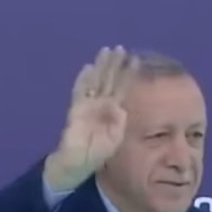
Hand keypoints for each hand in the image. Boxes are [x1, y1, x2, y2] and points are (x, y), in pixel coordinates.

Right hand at [43, 46, 139, 191]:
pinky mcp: (76, 109)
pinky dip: (83, 81)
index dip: (128, 74)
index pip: (121, 88)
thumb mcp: (114, 139)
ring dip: (100, 67)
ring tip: (105, 51)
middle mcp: (101, 104)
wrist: (77, 163)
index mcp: (113, 111)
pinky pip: (79, 92)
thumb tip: (120, 108)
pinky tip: (88, 69)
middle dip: (114, 64)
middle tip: (120, 48)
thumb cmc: (97, 153)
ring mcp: (88, 104)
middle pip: (108, 80)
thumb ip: (118, 123)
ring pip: (95, 81)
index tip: (135, 60)